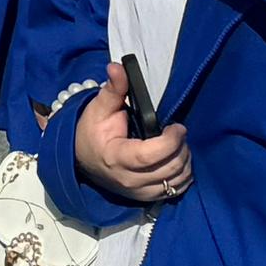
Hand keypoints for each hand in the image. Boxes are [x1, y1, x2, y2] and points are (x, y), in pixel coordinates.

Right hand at [71, 73, 193, 206]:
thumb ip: (114, 89)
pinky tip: (176, 160)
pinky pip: (176, 190)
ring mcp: (140, 193)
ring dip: (184, 160)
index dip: (171, 141)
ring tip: (176, 144)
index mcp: (116, 158)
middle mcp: (129, 180)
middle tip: (177, 131)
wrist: (81, 159)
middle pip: (170, 168)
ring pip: (177, 180)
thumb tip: (117, 67)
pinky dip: (183, 175)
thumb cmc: (92, 132)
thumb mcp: (99, 109)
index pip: (150, 156)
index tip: (177, 126)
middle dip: (181, 147)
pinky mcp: (148, 198)